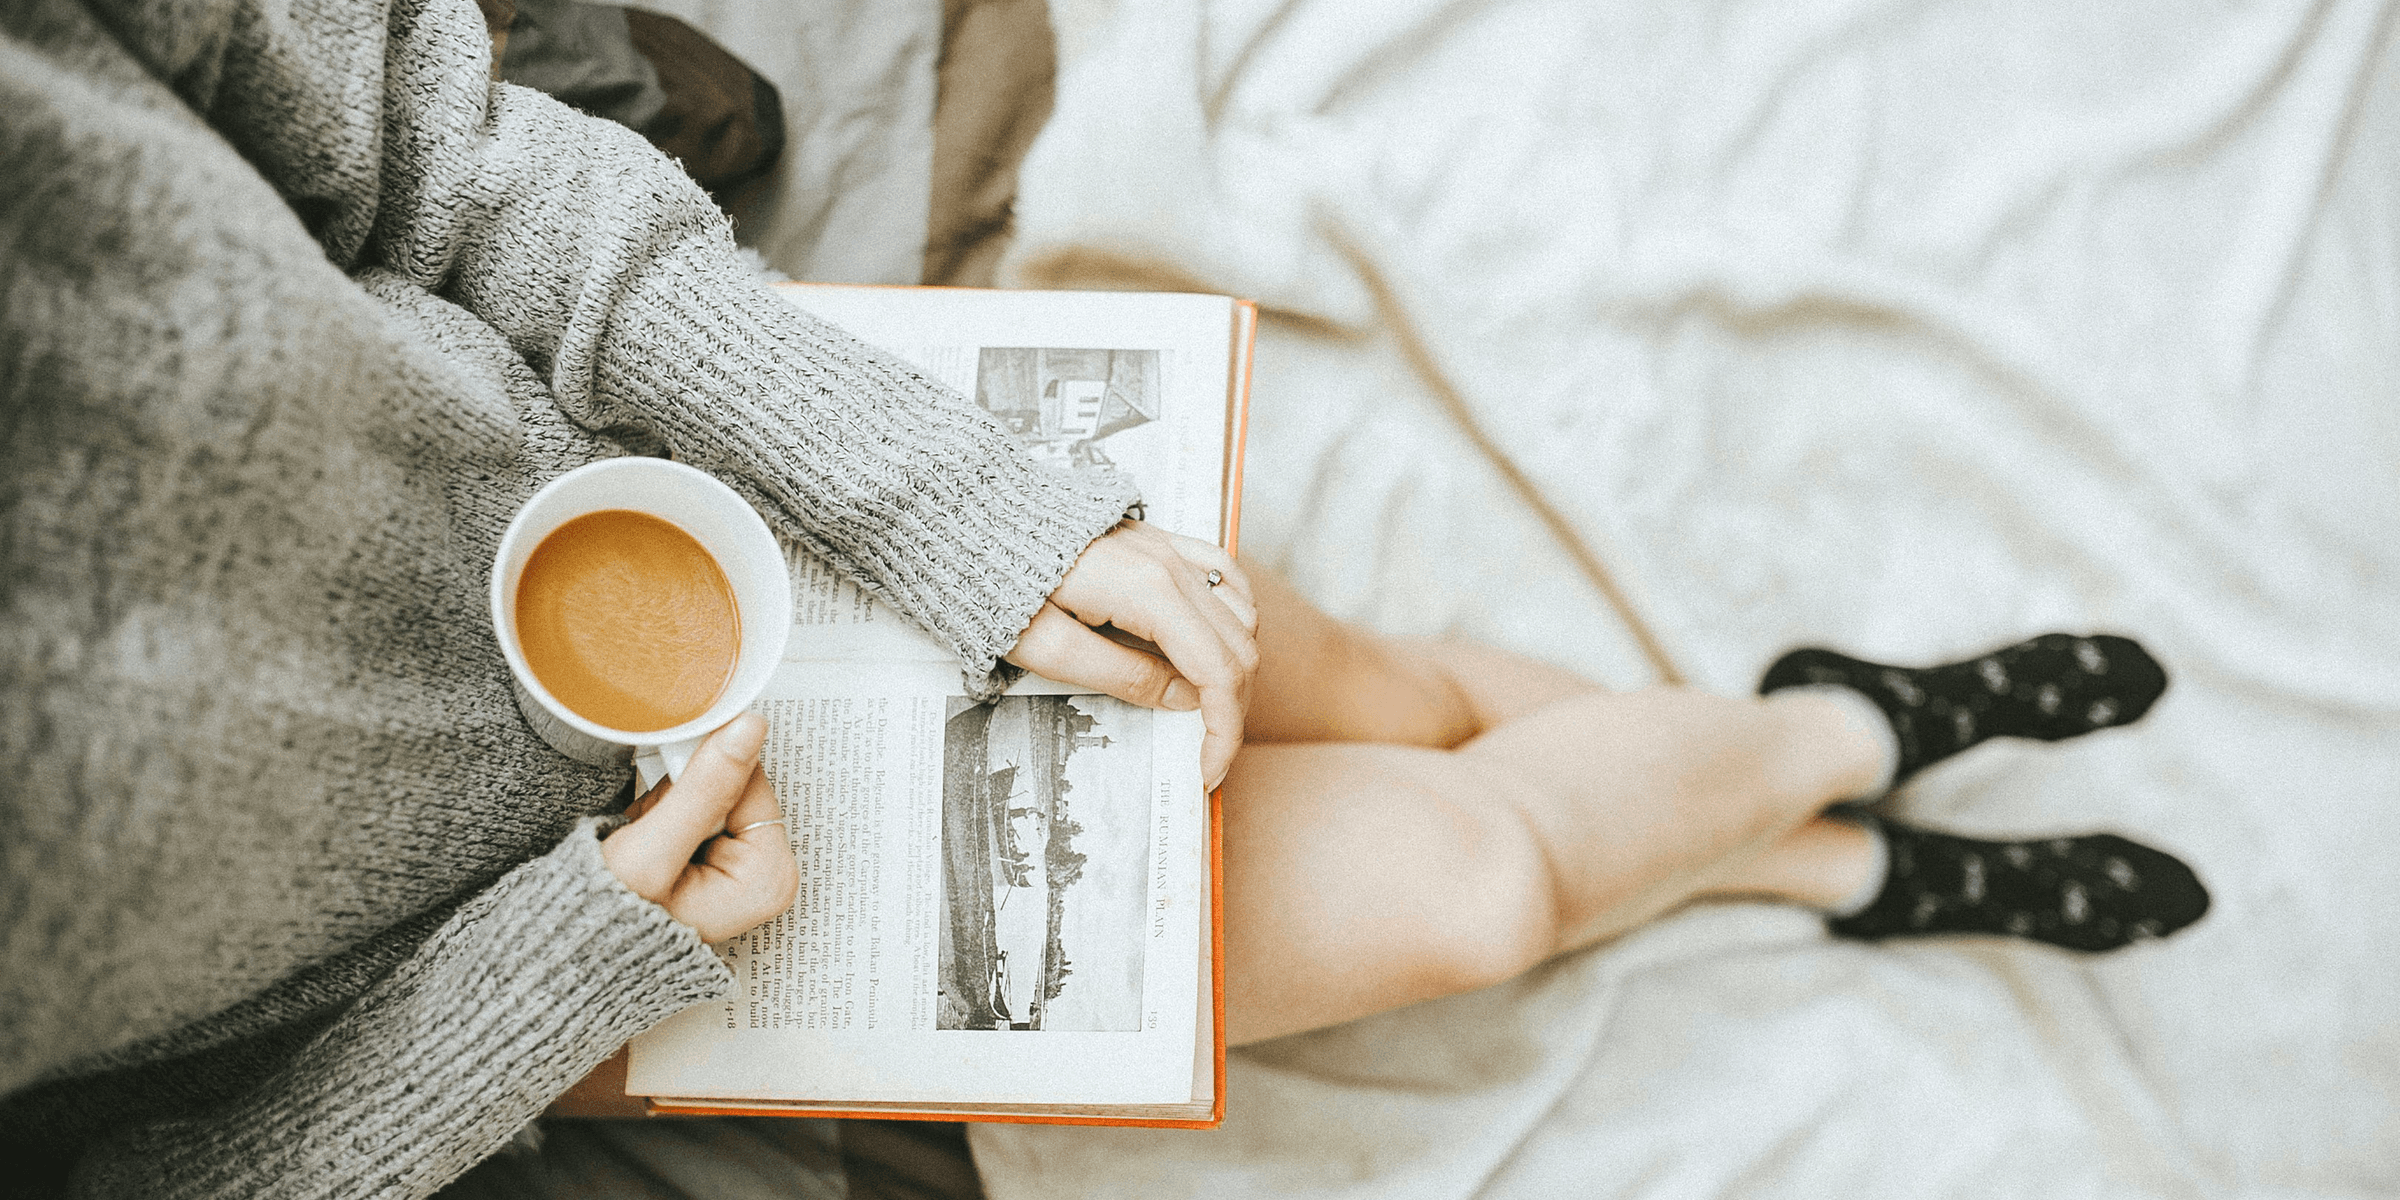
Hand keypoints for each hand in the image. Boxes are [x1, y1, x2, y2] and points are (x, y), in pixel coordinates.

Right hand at [601, 714, 796, 942]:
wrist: (569, 953)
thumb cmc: (606, 926)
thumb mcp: (650, 854)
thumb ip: (702, 789)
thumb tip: (747, 729)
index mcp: (770, 879)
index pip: (752, 782)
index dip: (704, 776)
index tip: (670, 788)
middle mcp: (765, 875)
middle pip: (735, 786)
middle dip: (685, 795)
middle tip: (653, 831)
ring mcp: (741, 868)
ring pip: (712, 791)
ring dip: (670, 803)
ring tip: (645, 841)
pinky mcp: (715, 858)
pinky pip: (697, 806)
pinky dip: (664, 813)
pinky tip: (647, 841)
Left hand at [1005, 520, 1259, 788]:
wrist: (971, 518)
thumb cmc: (994, 581)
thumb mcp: (1047, 649)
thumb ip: (1123, 676)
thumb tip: (1185, 701)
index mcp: (1149, 593)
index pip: (1217, 671)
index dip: (1223, 730)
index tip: (1207, 770)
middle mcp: (1170, 563)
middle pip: (1239, 646)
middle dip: (1232, 709)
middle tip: (1207, 752)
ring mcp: (1168, 546)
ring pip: (1241, 612)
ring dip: (1236, 666)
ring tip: (1208, 709)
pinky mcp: (1158, 540)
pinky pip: (1223, 574)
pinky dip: (1234, 615)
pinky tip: (1220, 641)